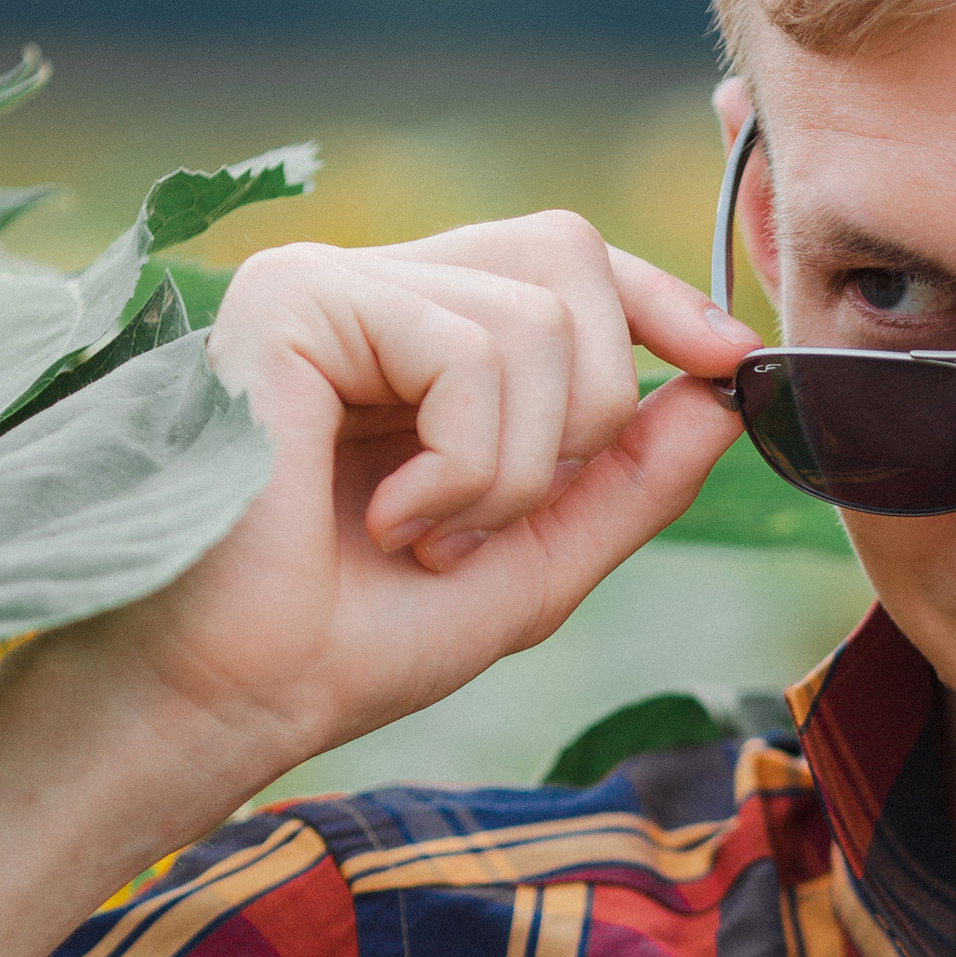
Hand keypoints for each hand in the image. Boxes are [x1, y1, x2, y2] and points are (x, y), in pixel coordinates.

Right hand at [72, 210, 755, 795]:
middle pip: (567, 254)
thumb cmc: (347, 642)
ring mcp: (326, 283)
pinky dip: (465, 466)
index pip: (562, 257)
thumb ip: (629, 478)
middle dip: (590, 404)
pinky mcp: (293, 298)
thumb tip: (727, 391)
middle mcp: (369, 288)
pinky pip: (470, 351)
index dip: (660, 298)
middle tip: (503, 518)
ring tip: (424, 538)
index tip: (731, 365)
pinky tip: (386, 522)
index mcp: (415, 335)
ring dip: (515, 470)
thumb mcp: (532, 562)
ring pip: (535, 319)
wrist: (223, 703)